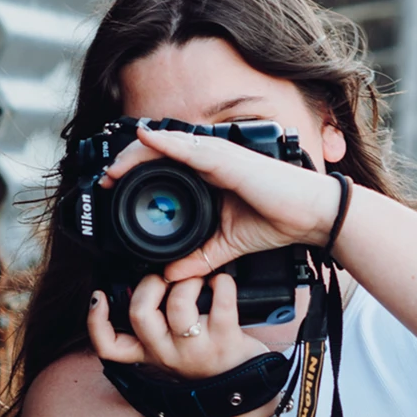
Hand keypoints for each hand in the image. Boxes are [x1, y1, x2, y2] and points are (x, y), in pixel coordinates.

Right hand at [86, 273, 273, 379]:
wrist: (241, 390)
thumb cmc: (204, 361)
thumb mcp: (169, 351)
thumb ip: (152, 326)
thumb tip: (138, 286)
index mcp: (148, 354)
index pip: (108, 346)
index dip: (96, 321)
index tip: (99, 296)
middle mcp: (167, 354)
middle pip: (140, 314)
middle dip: (150, 284)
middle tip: (164, 280)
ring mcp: (196, 348)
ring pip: (178, 304)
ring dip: (187, 281)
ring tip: (196, 280)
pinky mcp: (226, 339)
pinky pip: (221, 299)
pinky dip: (222, 282)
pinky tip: (220, 283)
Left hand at [99, 122, 342, 281]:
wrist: (311, 217)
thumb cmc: (278, 221)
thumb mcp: (227, 246)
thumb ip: (199, 258)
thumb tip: (172, 275)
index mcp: (210, 174)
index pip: (166, 165)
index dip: (137, 171)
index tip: (114, 187)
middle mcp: (211, 160)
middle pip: (160, 150)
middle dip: (128, 162)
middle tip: (106, 179)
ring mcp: (219, 156)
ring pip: (168, 144)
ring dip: (137, 153)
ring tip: (114, 167)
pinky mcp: (228, 159)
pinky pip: (189, 148)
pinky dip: (165, 144)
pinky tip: (145, 142)